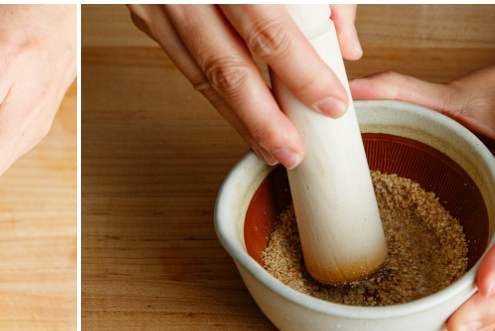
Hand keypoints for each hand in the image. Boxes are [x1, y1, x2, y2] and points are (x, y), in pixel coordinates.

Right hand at [127, 4, 360, 167]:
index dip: (301, 72)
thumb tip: (347, 45)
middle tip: (295, 152)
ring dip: (238, 120)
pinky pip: (185, 65)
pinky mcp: (146, 15)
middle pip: (228, 66)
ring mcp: (159, 3)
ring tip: (273, 148)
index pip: (269, 29)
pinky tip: (241, 119)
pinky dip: (215, 97)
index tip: (332, 103)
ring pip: (201, 76)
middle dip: (265, 119)